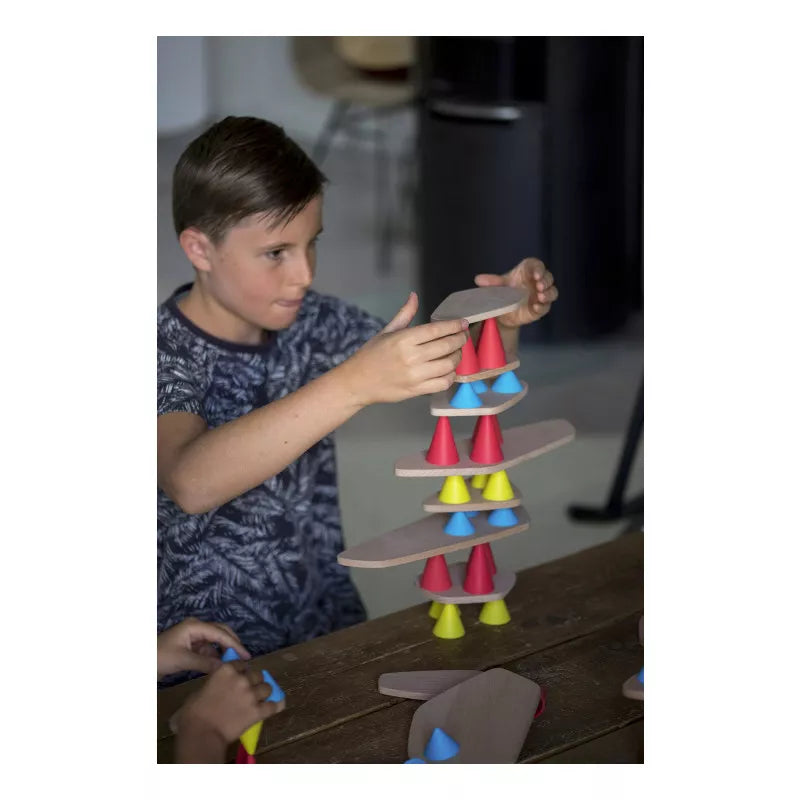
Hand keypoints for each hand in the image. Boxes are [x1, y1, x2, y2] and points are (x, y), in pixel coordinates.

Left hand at [157, 617, 249, 678]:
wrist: (141, 664)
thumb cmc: (160, 658)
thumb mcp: (183, 660)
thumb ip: (205, 662)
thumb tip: (226, 667)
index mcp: (194, 626)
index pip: (220, 633)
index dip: (234, 644)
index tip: (246, 656)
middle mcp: (196, 628)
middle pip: (220, 632)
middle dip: (232, 644)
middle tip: (244, 658)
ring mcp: (193, 637)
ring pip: (214, 642)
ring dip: (223, 651)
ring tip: (233, 663)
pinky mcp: (190, 646)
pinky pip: (207, 649)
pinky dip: (214, 656)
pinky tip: (219, 665)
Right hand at [173, 663, 284, 762]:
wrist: (202, 733)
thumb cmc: (195, 713)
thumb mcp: (202, 688)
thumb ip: (216, 681)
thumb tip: (221, 683)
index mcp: (227, 670)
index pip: (242, 664)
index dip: (242, 671)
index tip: (240, 677)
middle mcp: (242, 679)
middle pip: (257, 674)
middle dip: (254, 681)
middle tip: (249, 689)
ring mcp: (252, 694)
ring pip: (267, 688)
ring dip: (264, 692)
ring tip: (260, 698)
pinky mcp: (258, 711)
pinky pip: (274, 705)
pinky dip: (276, 705)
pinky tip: (277, 705)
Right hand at [339, 292, 468, 405]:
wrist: (357, 382)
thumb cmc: (371, 355)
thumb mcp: (386, 331)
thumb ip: (404, 314)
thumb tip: (414, 295)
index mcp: (403, 339)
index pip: (436, 330)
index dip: (454, 326)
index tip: (463, 323)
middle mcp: (411, 357)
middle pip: (446, 346)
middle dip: (460, 340)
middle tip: (463, 336)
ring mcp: (415, 376)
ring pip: (448, 365)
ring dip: (457, 357)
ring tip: (456, 352)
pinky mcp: (417, 391)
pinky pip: (443, 383)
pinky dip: (450, 375)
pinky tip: (448, 369)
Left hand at [474, 258, 558, 327]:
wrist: (503, 312)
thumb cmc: (504, 292)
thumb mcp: (497, 286)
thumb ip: (491, 282)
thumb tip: (478, 279)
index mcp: (528, 272)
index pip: (537, 266)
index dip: (538, 268)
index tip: (535, 274)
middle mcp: (537, 282)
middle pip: (548, 278)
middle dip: (545, 281)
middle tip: (539, 285)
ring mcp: (540, 295)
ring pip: (552, 292)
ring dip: (548, 293)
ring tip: (540, 296)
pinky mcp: (540, 308)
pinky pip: (546, 307)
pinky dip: (543, 306)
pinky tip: (536, 307)